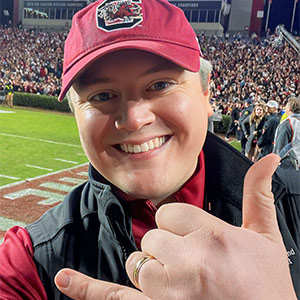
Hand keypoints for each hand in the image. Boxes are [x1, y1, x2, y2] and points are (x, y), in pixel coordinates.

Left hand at [55, 154, 296, 299]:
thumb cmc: (268, 286)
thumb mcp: (266, 237)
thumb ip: (259, 194)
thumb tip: (269, 158)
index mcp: (211, 237)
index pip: (169, 214)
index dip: (180, 226)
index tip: (198, 239)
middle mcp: (187, 263)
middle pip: (152, 238)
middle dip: (169, 248)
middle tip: (197, 266)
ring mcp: (168, 292)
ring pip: (137, 263)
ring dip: (154, 270)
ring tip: (186, 285)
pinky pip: (112, 298)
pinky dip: (86, 289)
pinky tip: (65, 279)